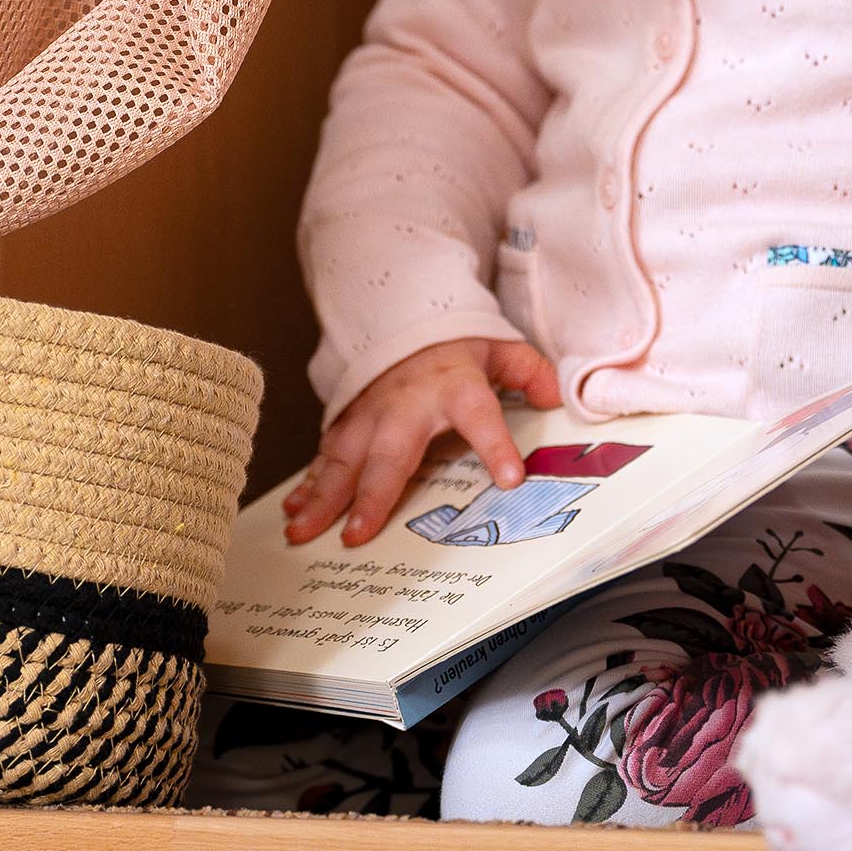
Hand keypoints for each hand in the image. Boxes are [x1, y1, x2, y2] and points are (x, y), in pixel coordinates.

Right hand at [282, 337, 563, 547]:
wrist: (403, 315)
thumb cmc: (454, 343)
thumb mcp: (499, 347)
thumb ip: (528, 372)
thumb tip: (557, 398)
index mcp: (455, 386)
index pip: (480, 415)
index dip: (495, 445)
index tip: (511, 479)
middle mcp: (407, 404)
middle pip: (390, 452)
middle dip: (371, 494)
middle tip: (357, 534)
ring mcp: (372, 412)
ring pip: (343, 457)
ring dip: (323, 496)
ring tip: (302, 529)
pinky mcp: (349, 419)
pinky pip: (326, 453)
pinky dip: (309, 482)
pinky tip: (294, 510)